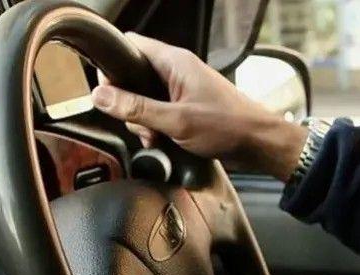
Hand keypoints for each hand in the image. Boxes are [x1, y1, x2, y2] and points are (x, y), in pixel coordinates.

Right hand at [91, 33, 307, 180]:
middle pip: (132, 77)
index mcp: (174, 61)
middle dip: (129, 105)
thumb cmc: (228, 126)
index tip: (109, 93)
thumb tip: (101, 96)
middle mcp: (176, 70)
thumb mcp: (176, 121)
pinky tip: (162, 142)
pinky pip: (159, 112)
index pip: (130, 45)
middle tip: (141, 126)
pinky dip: (156, 128)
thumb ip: (136, 108)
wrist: (258, 143)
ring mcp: (181, 89)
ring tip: (156, 138)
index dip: (113, 66)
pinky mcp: (185, 106)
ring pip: (144, 99)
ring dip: (143, 121)